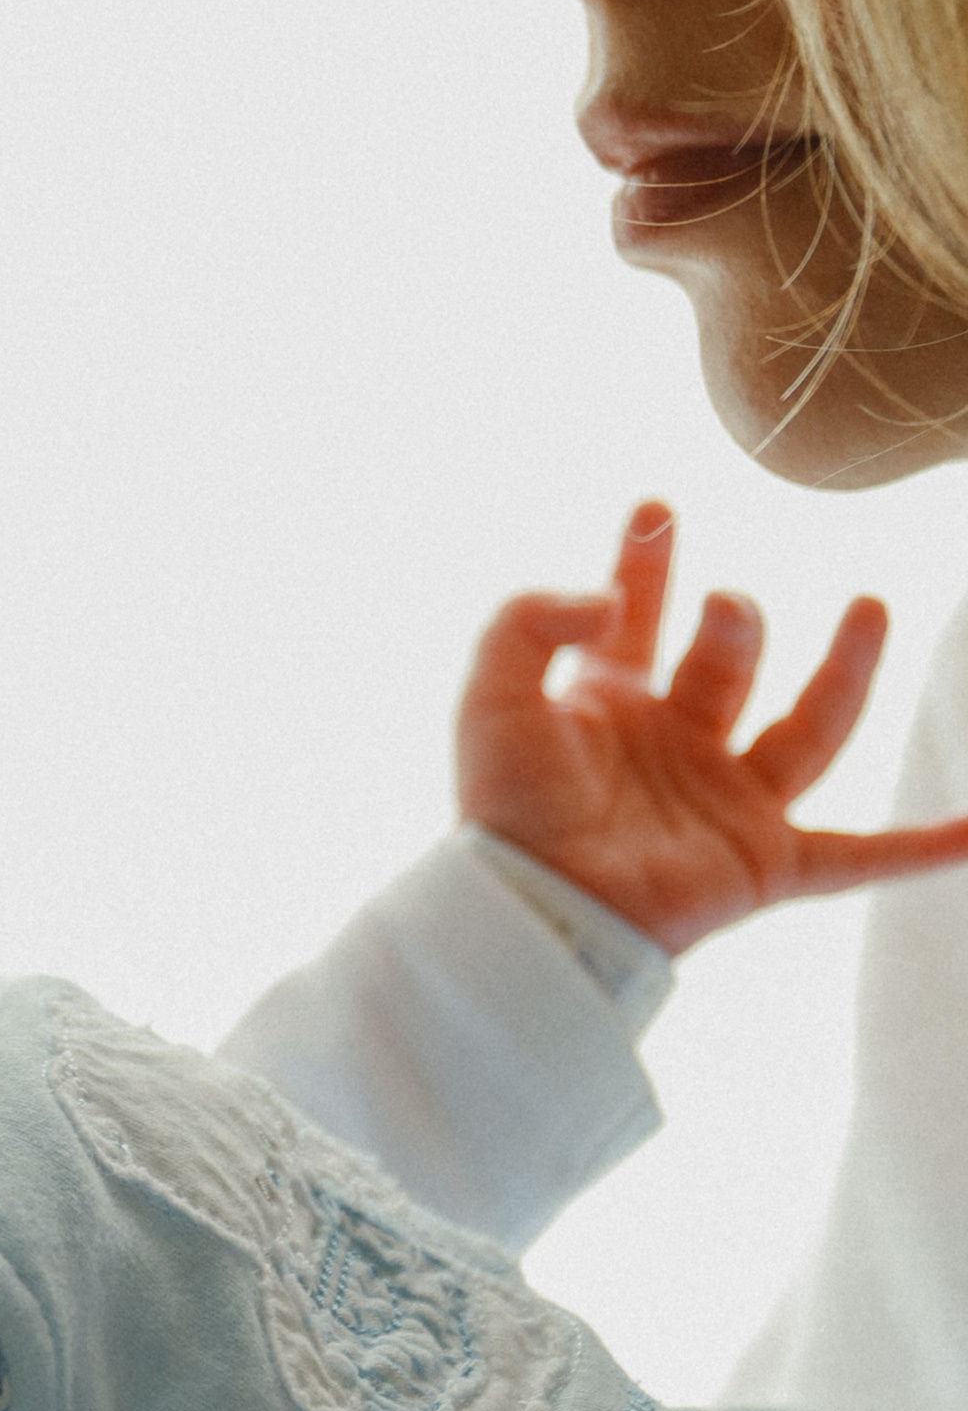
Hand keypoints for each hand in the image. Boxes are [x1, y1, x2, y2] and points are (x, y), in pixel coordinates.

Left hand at [456, 502, 967, 953]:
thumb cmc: (503, 808)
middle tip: (725, 605)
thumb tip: (610, 600)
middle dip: (730, 625)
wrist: (535, 904)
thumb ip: (530, 620)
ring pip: (808, 728)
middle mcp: (675, 748)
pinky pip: (860, 857)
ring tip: (869, 604)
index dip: (646, 563)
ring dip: (844, 669)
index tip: (654, 506)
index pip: (637, 619)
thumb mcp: (489, 691)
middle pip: (725, 665)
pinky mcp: (765, 864)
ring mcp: (727, 804)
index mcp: (607, 708)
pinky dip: (921, 848)